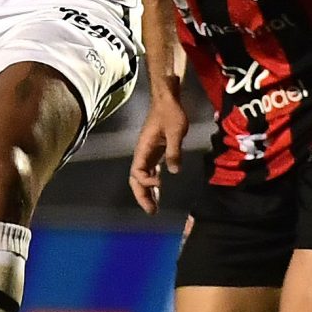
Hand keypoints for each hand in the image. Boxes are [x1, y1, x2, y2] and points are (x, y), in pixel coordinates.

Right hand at [128, 92, 188, 213]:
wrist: (167, 100)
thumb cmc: (170, 113)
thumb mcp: (175, 131)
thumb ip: (174, 151)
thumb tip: (173, 171)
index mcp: (143, 148)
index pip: (137, 171)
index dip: (146, 181)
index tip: (160, 184)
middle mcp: (142, 153)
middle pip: (135, 179)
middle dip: (142, 196)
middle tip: (152, 211)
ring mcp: (147, 153)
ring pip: (141, 177)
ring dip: (146, 192)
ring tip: (154, 208)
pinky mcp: (154, 152)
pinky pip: (149, 172)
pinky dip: (152, 183)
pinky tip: (159, 192)